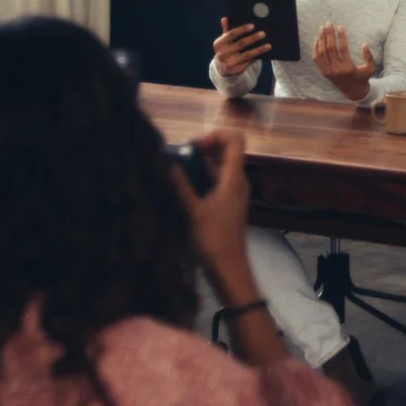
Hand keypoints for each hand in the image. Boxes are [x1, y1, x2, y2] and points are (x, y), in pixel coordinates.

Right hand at [172, 128, 251, 279]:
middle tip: (180, 156)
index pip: (235, 140)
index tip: (194, 146)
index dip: (215, 135)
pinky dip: (201, 180)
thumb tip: (168, 165)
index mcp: (234, 178)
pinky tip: (182, 189)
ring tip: (176, 171)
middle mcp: (236, 182)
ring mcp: (233, 194)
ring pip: (218, 168)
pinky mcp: (226, 205)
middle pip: (225, 152)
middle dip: (203, 149)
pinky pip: (215, 183)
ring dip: (199, 165)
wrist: (228, 269)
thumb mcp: (194, 211)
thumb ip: (181, 185)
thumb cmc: (214, 240)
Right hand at [213, 17, 269, 78]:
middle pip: (240, 44)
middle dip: (253, 38)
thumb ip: (226, 30)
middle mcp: (222, 54)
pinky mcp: (236, 70)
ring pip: (247, 55)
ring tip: (269, 45)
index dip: (242, 29)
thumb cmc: (226, 49)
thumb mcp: (224, 41)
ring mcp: (228, 63)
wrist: (222, 68)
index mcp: (218, 44)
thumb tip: (225, 18)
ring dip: (259, 49)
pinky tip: (263, 54)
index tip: (253, 26)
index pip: (231, 34)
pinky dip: (256, 57)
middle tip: (263, 33)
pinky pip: (249, 63)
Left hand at [310, 22, 377, 102]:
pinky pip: (317, 59)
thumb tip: (364, 44)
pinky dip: (316, 48)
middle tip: (328, 24)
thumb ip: (369, 57)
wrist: (353, 91)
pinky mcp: (324, 72)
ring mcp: (328, 71)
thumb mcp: (370, 69)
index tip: (340, 27)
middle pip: (330, 48)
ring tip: (322, 29)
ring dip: (321, 39)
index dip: (341, 36)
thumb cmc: (362, 78)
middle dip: (329, 34)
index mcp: (347, 67)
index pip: (342, 48)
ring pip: (321, 52)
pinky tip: (317, 39)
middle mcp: (336, 69)